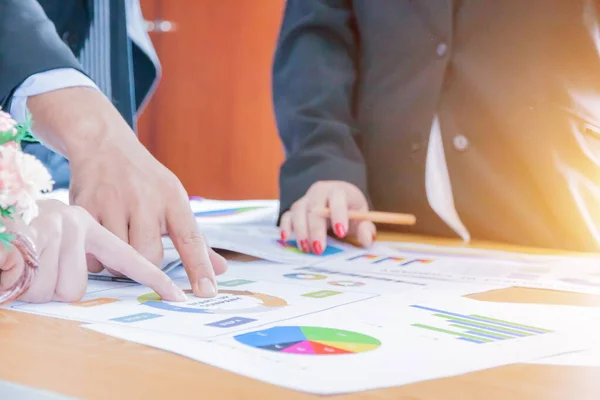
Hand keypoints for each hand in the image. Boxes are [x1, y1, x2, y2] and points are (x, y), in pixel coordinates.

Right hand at [27, 87, 226, 297]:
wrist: (104, 144)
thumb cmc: (146, 180)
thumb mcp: (174, 200)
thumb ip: (195, 239)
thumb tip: (222, 271)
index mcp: (172, 198)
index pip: (191, 239)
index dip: (199, 268)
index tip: (207, 293)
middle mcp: (145, 199)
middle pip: (150, 257)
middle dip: (146, 264)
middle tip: (140, 248)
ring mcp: (113, 202)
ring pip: (120, 259)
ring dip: (120, 262)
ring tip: (120, 241)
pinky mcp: (85, 207)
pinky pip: (92, 253)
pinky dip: (97, 257)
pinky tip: (101, 240)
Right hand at [279, 181, 375, 253]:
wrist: (335, 198)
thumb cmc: (349, 209)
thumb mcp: (361, 217)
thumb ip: (365, 229)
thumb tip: (367, 238)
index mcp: (339, 191)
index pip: (337, 197)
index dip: (338, 214)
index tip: (341, 232)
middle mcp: (319, 192)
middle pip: (314, 207)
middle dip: (316, 229)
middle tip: (319, 249)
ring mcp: (305, 200)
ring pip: (298, 211)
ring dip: (300, 231)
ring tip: (306, 249)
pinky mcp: (294, 210)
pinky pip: (286, 215)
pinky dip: (285, 226)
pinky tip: (286, 238)